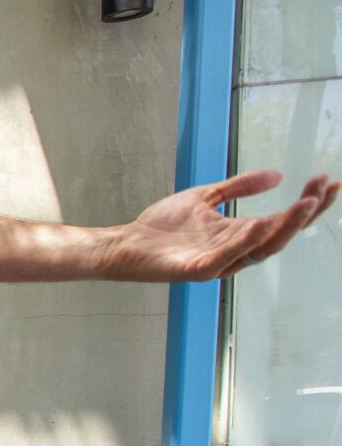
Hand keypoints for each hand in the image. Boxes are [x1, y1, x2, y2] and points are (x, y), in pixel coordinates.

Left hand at [103, 170, 336, 281]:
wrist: (124, 245)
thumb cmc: (161, 226)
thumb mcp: (205, 197)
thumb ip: (239, 187)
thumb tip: (279, 175)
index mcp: (239, 234)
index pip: (282, 220)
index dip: (308, 203)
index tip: (329, 181)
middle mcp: (235, 250)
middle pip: (280, 235)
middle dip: (305, 214)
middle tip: (324, 190)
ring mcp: (217, 262)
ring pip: (260, 249)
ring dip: (285, 226)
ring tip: (305, 204)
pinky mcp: (195, 270)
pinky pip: (226, 258)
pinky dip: (244, 242)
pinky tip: (260, 223)